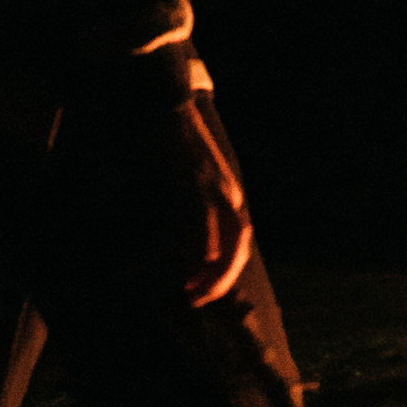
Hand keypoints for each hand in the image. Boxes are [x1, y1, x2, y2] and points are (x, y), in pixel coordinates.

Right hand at [177, 102, 254, 308]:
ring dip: (214, 271)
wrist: (166, 105)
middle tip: (201, 300)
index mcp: (228, 193)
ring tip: (195, 293)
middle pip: (239, 244)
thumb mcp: (188, 178)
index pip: (238, 240)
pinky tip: (196, 266)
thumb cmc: (172, 143)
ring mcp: (215, 187)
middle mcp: (228, 193)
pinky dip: (205, 247)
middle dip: (223, 279)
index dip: (225, 270)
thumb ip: (189, 206)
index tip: (205, 290)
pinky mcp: (197, 182)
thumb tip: (180, 237)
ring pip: (228, 238)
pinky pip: (206, 222)